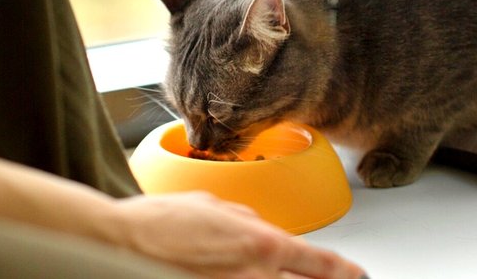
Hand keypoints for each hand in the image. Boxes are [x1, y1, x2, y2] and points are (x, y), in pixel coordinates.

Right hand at [110, 192, 365, 277]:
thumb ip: (245, 218)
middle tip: (330, 278)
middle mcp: (256, 276)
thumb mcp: (212, 205)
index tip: (356, 274)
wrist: (120, 245)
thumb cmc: (157, 224)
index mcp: (261, 243)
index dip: (344, 272)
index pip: (320, 264)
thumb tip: (260, 225)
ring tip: (266, 273)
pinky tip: (239, 276)